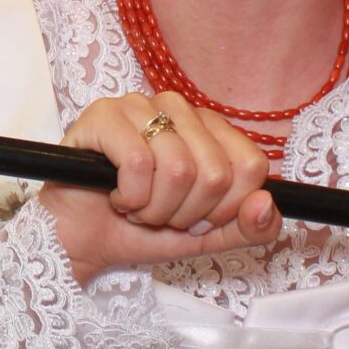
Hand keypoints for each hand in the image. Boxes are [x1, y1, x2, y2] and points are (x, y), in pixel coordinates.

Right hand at [40, 92, 278, 284]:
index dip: (224, 208)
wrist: (82, 242)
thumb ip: (248, 227)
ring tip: (137, 207)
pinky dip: (129, 197)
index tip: (195, 217)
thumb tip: (266, 204)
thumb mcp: (207, 237)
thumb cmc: (141, 231)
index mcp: (209, 128)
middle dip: (185, 212)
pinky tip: (116, 196)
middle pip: (214, 172)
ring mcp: (139, 105)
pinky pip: (138, 163)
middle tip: (159, 214)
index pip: (251, 165)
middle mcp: (178, 109)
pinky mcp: (103, 115)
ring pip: (177, 168)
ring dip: (154, 208)